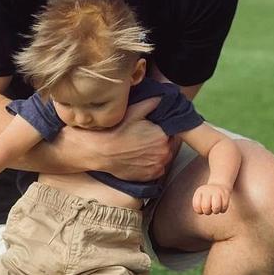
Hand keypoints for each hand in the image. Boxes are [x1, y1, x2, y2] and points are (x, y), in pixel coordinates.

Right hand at [57, 97, 172, 181]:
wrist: (102, 152)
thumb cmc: (117, 131)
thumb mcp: (134, 112)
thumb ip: (151, 103)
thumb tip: (162, 98)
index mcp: (163, 135)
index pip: (171, 131)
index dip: (161, 130)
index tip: (151, 130)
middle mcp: (164, 152)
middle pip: (168, 145)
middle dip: (159, 142)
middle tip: (144, 139)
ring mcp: (158, 166)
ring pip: (163, 158)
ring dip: (157, 154)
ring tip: (141, 150)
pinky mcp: (150, 176)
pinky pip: (157, 170)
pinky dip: (152, 165)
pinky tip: (140, 159)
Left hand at [192, 183, 231, 214]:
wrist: (218, 186)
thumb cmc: (207, 197)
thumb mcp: (200, 199)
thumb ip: (198, 207)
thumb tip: (201, 212)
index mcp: (199, 192)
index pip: (196, 205)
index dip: (199, 211)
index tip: (202, 209)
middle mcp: (208, 190)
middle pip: (205, 207)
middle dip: (207, 212)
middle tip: (209, 210)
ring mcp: (217, 191)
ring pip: (216, 207)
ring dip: (216, 212)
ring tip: (215, 210)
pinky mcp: (226, 194)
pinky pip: (224, 207)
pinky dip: (222, 210)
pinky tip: (221, 208)